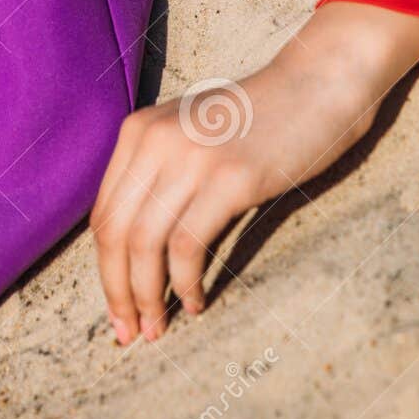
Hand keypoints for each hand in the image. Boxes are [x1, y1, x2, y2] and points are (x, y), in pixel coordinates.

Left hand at [90, 0, 418, 344]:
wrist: (315, 84)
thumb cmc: (257, 118)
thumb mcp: (191, 133)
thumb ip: (158, 172)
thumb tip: (134, 248)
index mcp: (138, 131)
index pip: (103, 214)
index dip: (105, 270)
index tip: (117, 307)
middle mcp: (154, 141)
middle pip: (115, 234)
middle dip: (117, 292)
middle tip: (130, 334)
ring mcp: (191, 158)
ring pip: (144, 245)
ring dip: (146, 298)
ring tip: (159, 329)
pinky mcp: (229, 178)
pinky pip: (187, 247)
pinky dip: (185, 285)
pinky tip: (196, 302)